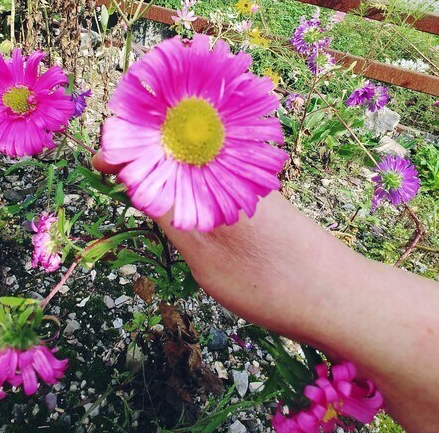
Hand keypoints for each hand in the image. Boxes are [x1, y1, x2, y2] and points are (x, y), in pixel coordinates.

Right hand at [91, 151, 352, 342]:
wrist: (339, 298)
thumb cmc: (270, 280)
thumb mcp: (202, 252)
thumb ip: (166, 209)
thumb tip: (130, 174)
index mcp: (213, 170)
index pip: (157, 140)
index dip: (124, 146)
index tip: (99, 163)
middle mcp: (231, 163)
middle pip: (174, 141)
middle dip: (140, 153)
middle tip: (112, 175)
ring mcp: (246, 178)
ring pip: (193, 158)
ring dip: (163, 166)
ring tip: (139, 188)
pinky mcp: (257, 195)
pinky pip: (212, 175)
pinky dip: (188, 182)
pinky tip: (179, 201)